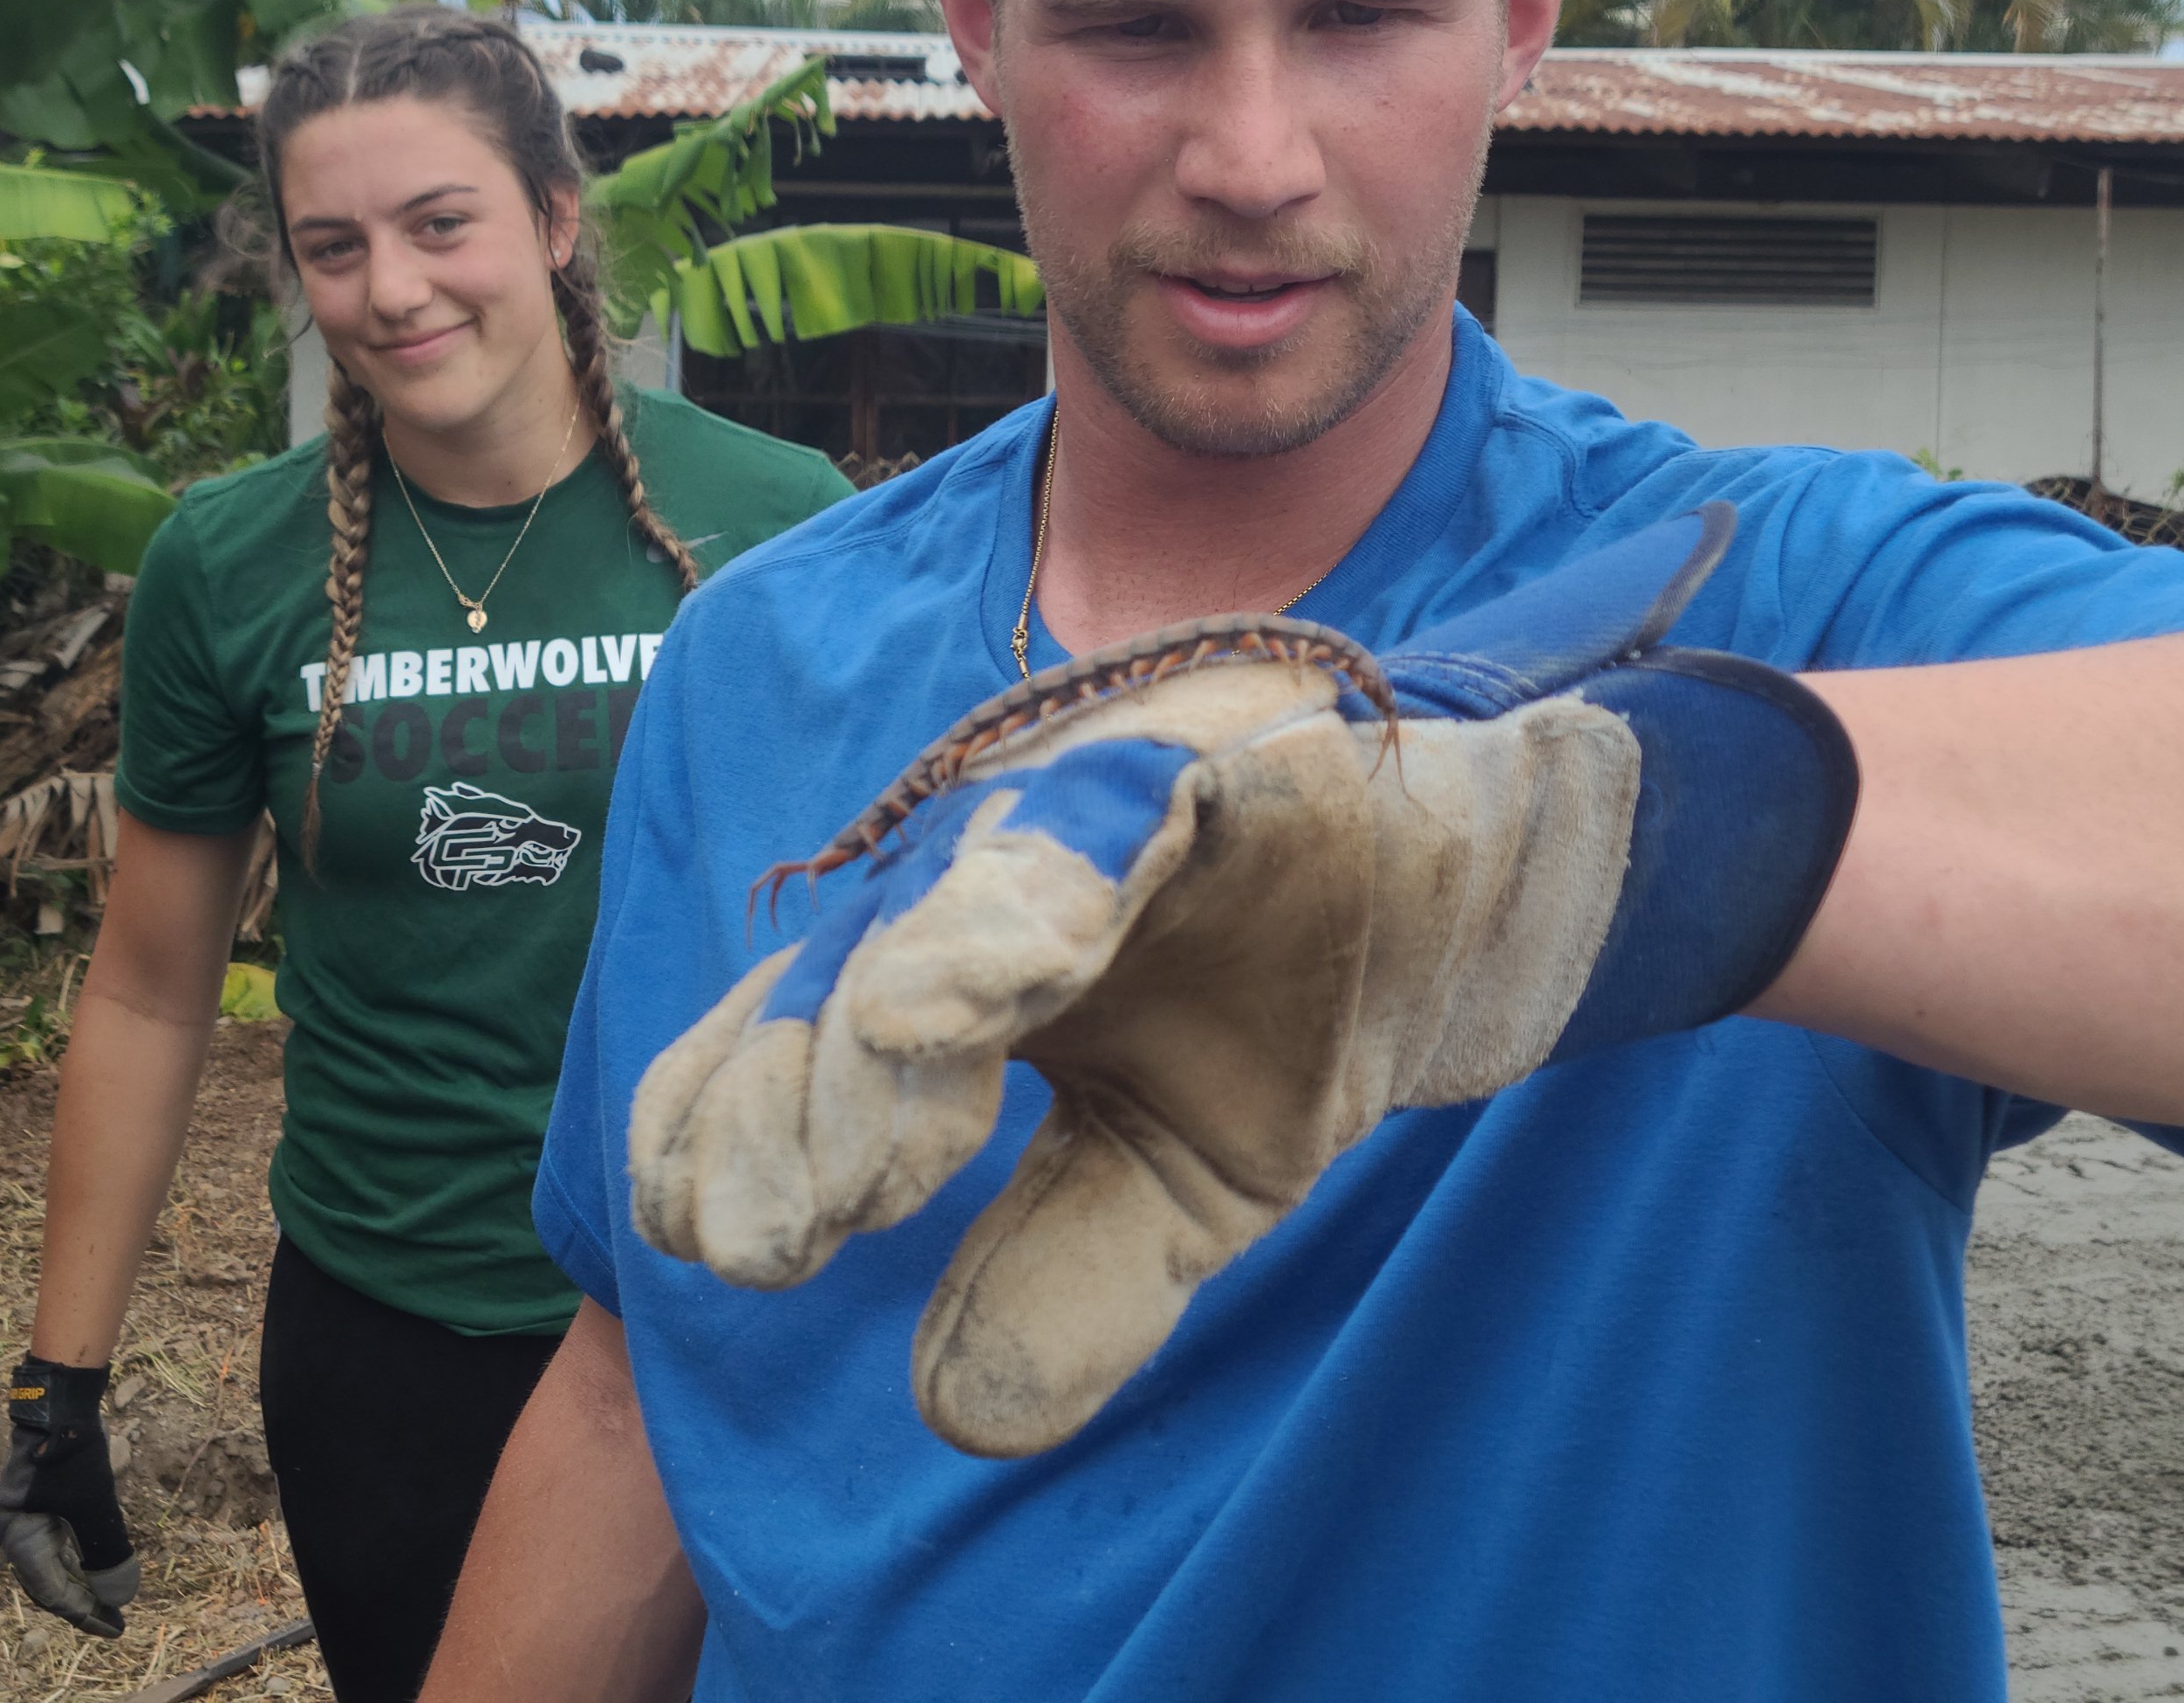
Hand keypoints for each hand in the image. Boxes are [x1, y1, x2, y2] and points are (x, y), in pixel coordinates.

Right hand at [0, 1356, 140, 1636]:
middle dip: (83, 1604)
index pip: (53, 1592)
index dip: (85, 1613)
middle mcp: (15, 1534)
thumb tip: (118, 1594)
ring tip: (112, 1601)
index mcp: (17, 1539)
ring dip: (83, 1584)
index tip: (115, 1627)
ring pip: (54, 1566)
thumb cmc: (72, 1454)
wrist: (59, 1403)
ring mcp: (26, 1520)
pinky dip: (80, 1561)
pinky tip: (101, 1569)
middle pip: (49, 1584)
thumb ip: (105, 1550)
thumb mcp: (94, 1504)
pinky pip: (58, 1546)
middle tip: (116, 1622)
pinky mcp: (40, 1507)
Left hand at [629, 505, 1856, 1457]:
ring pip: (941, 903)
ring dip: (889, 1016)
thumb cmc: (1291, 1021)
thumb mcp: (1172, 1192)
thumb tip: (953, 1415)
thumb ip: (1064, 1282)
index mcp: (946, 978)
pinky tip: (972, 991)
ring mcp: (1072, 813)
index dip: (731, 1130)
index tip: (713, 1246)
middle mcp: (976, 880)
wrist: (1470, 908)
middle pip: (833, 978)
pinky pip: (1091, 832)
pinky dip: (1028, 900)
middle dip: (783, 1105)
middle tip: (762, 1237)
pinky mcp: (1189, 770)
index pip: (790, 1047)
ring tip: (853, 1131)